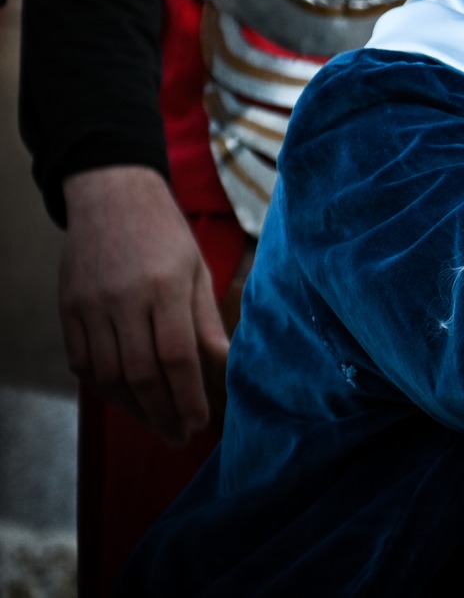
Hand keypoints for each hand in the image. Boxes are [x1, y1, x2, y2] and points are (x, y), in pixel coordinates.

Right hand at [59, 166, 229, 445]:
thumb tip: (225, 366)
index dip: (188, 396)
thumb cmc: (165, 233)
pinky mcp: (68, 310)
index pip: (177, 356)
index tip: (200, 423)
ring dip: (134, 408)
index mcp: (164, 287)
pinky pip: (82, 362)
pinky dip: (104, 388)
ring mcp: (90, 306)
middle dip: (163, 412)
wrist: (112, 197)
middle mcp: (123, 299)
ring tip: (159, 424)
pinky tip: (126, 400)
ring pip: (108, 375)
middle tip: (180, 436)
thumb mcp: (197, 269)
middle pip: (141, 374)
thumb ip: (206, 321)